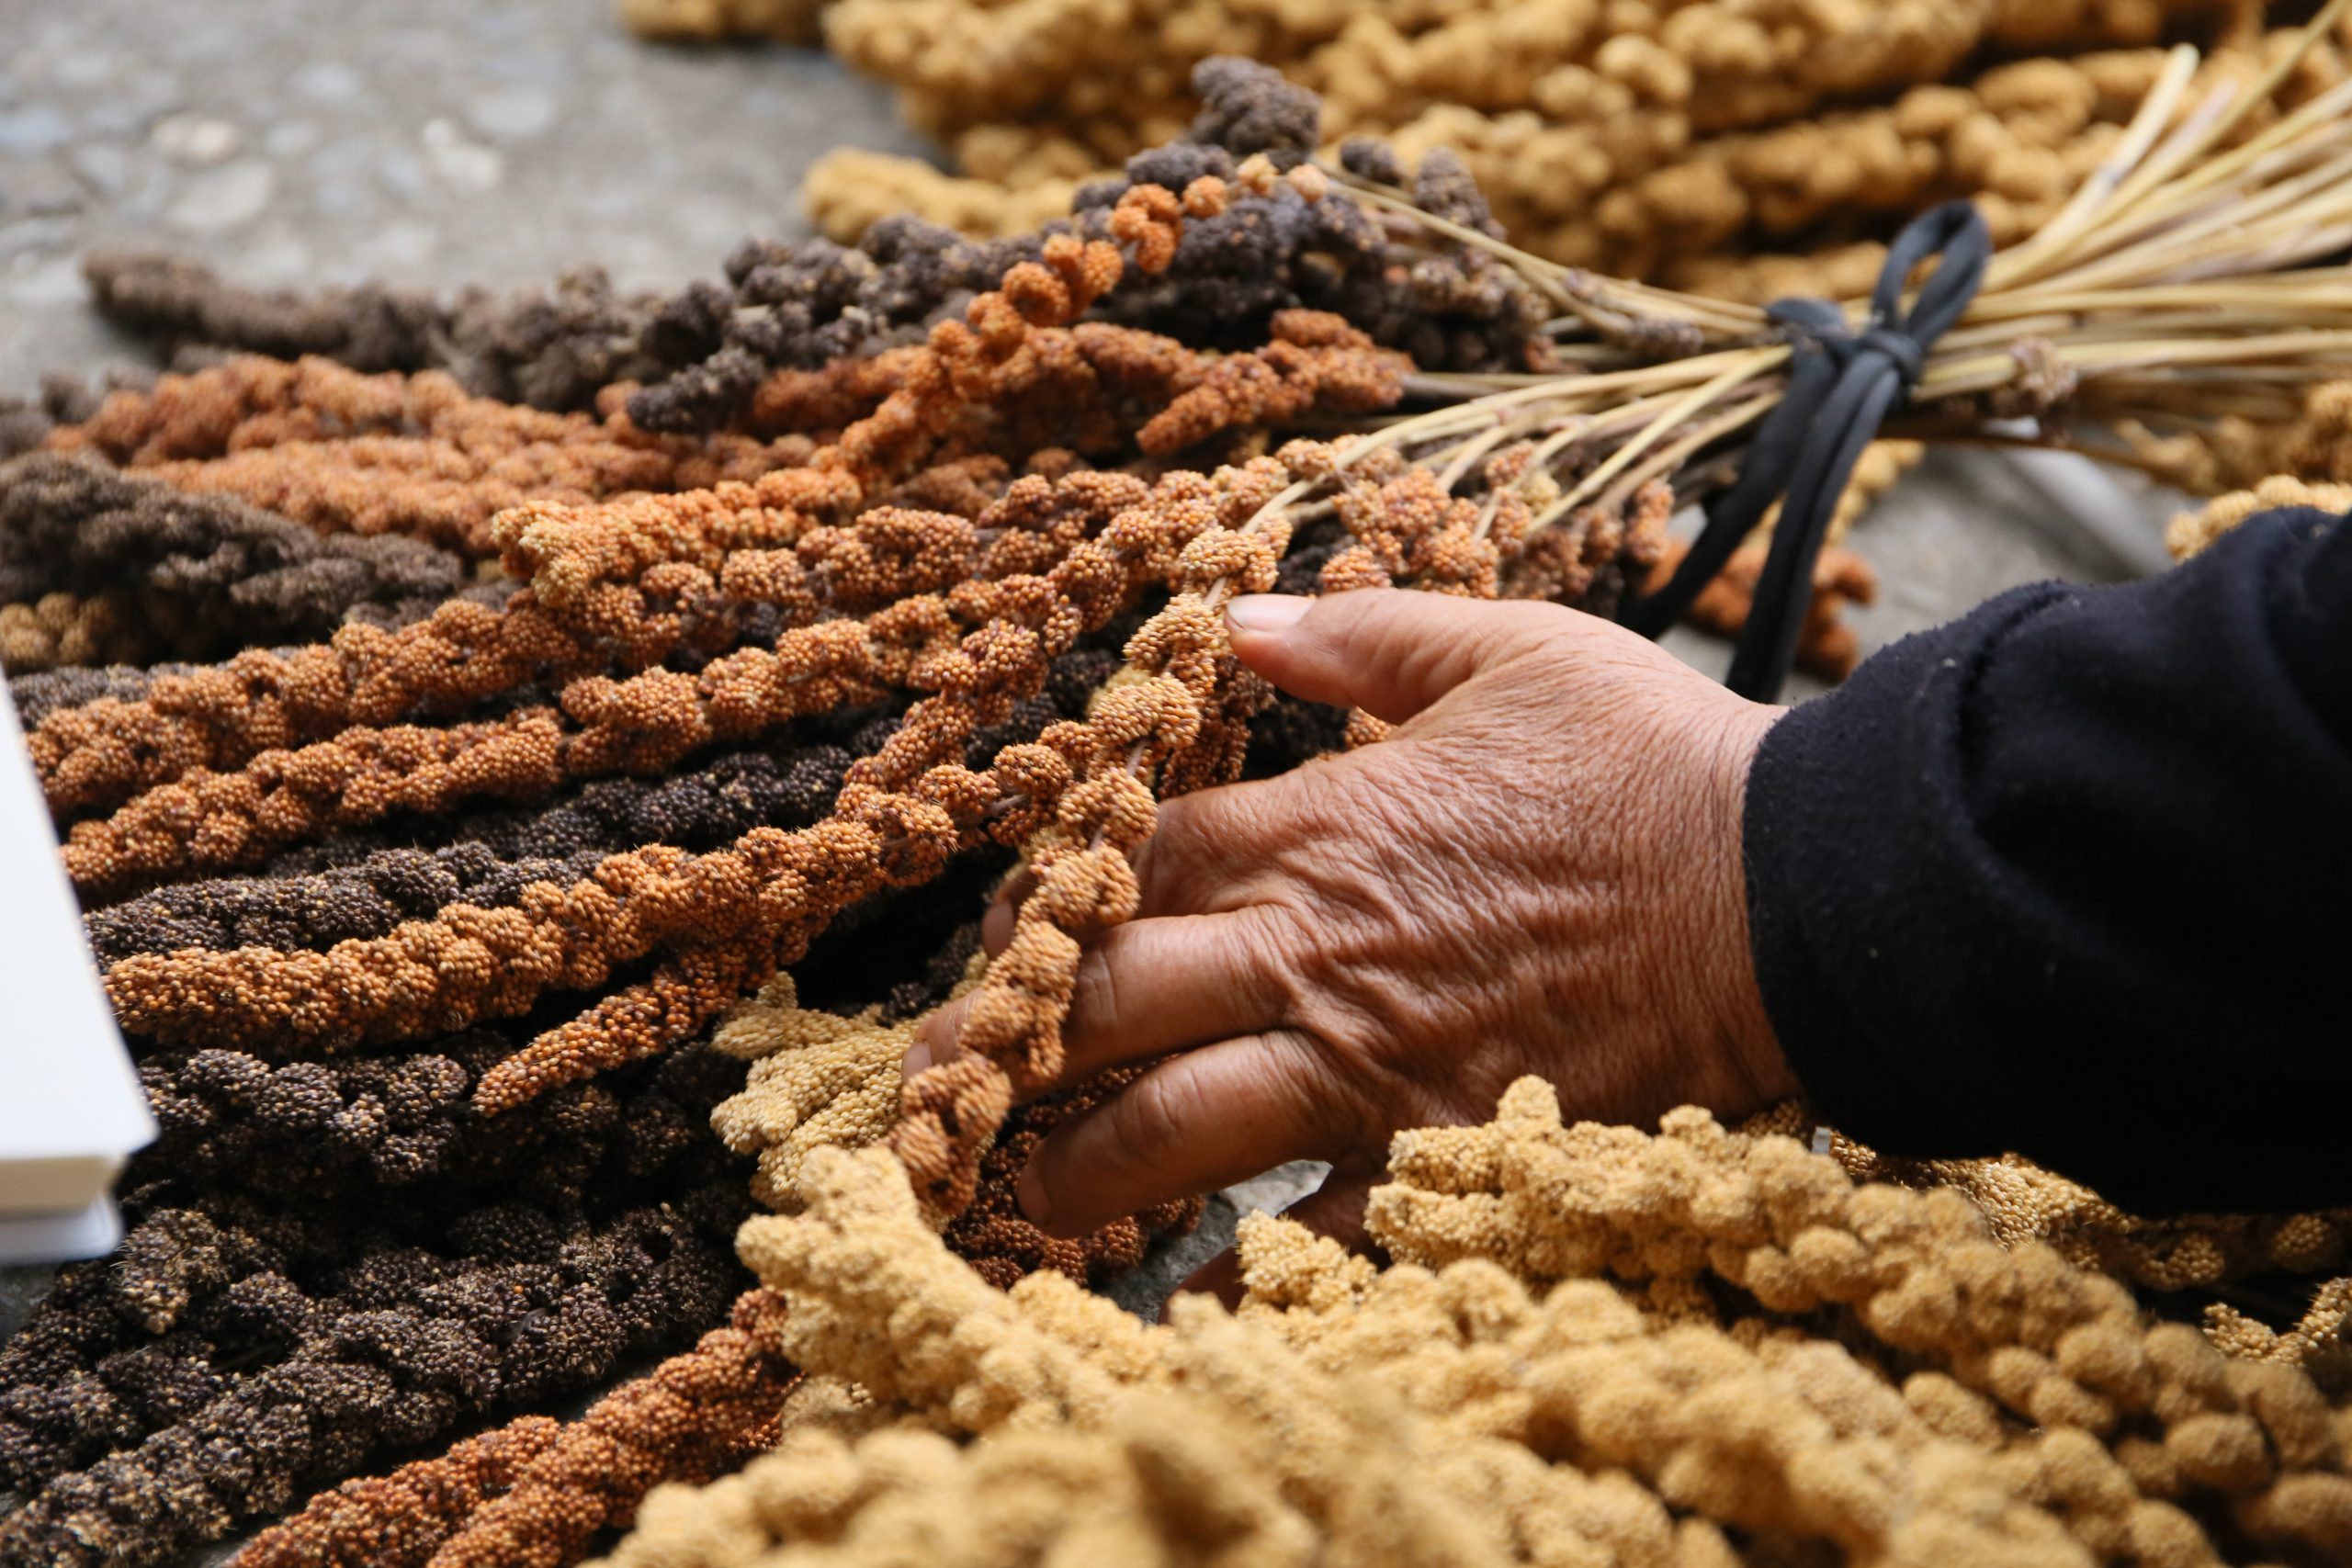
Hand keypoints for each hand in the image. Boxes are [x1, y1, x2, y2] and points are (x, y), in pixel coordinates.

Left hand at [908, 589, 1796, 1268]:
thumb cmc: (1649, 763)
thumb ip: (1358, 634)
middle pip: (1102, 998)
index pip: (1130, 856)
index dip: (1052, 885)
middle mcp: (1312, 951)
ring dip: (1075, 1166)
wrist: (1787, 897)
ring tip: (1022, 1193)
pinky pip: (1308, 1237)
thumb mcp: (1507, 650)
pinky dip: (1240, 1279)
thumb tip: (1233, 614)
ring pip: (1165, 1129)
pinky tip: (1180, 1305)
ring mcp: (1365, 1062)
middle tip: (939, 1083)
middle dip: (1004, 1040)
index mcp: (1321, 828)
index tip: (1018, 916)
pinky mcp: (1433, 1149)